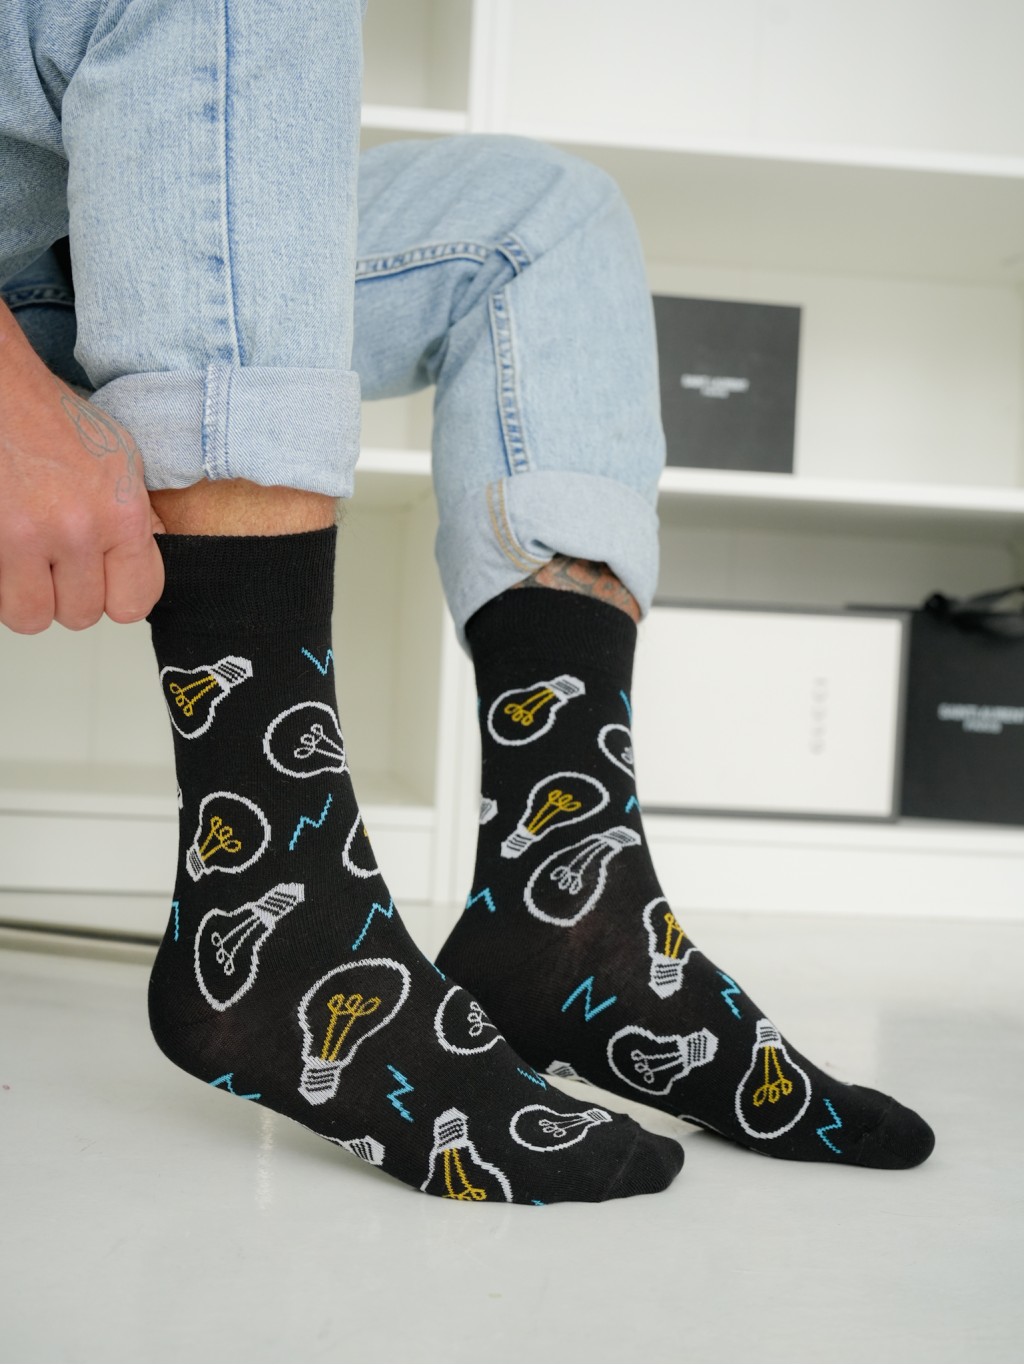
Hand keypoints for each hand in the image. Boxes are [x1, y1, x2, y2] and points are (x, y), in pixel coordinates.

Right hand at [0, 309, 164, 632]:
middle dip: (67, 596)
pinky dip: (0, 583)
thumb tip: (148, 555)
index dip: (116, 597)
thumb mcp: (120, 459)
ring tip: (27, 562)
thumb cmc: (51, 417)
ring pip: (33, 616)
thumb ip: (138, 514)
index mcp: (122, 513)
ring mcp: (26, 536)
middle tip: (56, 563)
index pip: (135, 602)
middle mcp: (78, 529)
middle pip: (81, 615)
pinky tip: (5, 553)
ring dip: (28, 597)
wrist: (0, 387)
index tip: (103, 582)